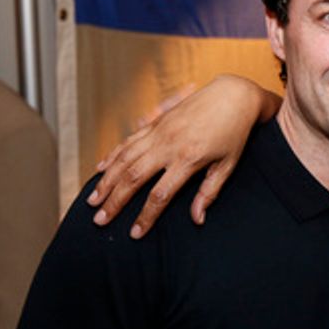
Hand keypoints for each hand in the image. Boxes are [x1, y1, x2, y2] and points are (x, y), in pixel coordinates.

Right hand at [87, 76, 277, 237]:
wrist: (233, 95)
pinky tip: (101, 168)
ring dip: (107, 180)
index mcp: (188, 159)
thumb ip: (209, 192)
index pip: (160, 195)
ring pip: (124, 158)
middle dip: (115, 201)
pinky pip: (129, 140)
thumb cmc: (235, 134)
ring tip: (93, 200)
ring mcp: (159, 131)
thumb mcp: (228, 165)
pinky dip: (112, 155)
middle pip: (133, 178)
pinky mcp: (157, 121)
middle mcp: (168, 145)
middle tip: (99, 220)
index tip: (135, 233)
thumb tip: (197, 220)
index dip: (146, 216)